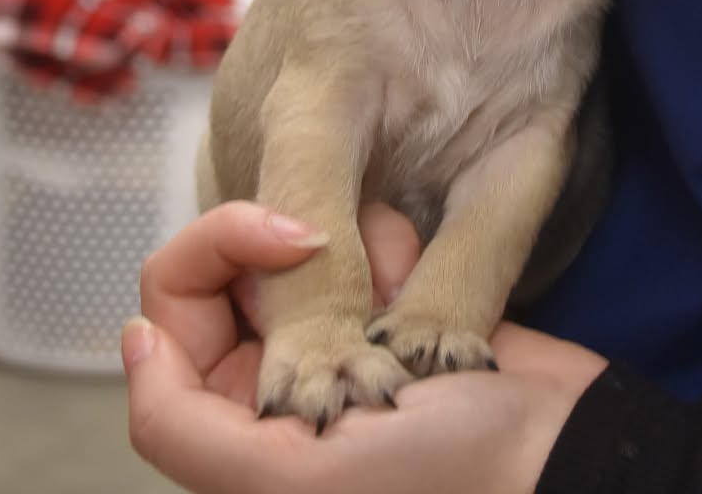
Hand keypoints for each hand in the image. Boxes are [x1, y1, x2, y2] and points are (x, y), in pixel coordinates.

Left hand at [123, 201, 606, 493]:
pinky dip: (396, 247)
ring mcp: (341, 334)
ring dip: (363, 252)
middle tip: (370, 283)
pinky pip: (368, 240)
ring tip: (407, 306)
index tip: (299, 233)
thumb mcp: (288, 480)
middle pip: (245, 261)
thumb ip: (181, 420)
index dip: (221, 247)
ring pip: (313, 240)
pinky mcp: (396, 305)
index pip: (178, 304)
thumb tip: (137, 333)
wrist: (564, 453)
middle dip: (308, 249)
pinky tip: (427, 290)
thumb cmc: (446, 479)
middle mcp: (279, 374)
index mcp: (236, 422)